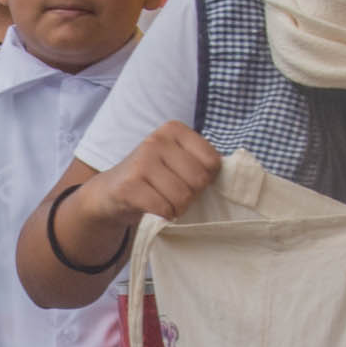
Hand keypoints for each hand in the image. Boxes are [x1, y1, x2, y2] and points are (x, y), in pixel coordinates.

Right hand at [78, 123, 220, 235]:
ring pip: (183, 197)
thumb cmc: (153, 178)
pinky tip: (153, 209)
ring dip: (177, 209)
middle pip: (199, 180)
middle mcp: (156, 140)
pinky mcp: (129, 186)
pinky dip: (163, 217)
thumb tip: (235, 176)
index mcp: (174, 130)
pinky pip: (164, 209)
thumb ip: (201, 161)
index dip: (206, 179)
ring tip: (164, 201)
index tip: (188, 180)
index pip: (213, 161)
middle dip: (192, 195)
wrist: (110, 192)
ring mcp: (141, 162)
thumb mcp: (176, 159)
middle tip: (174, 194)